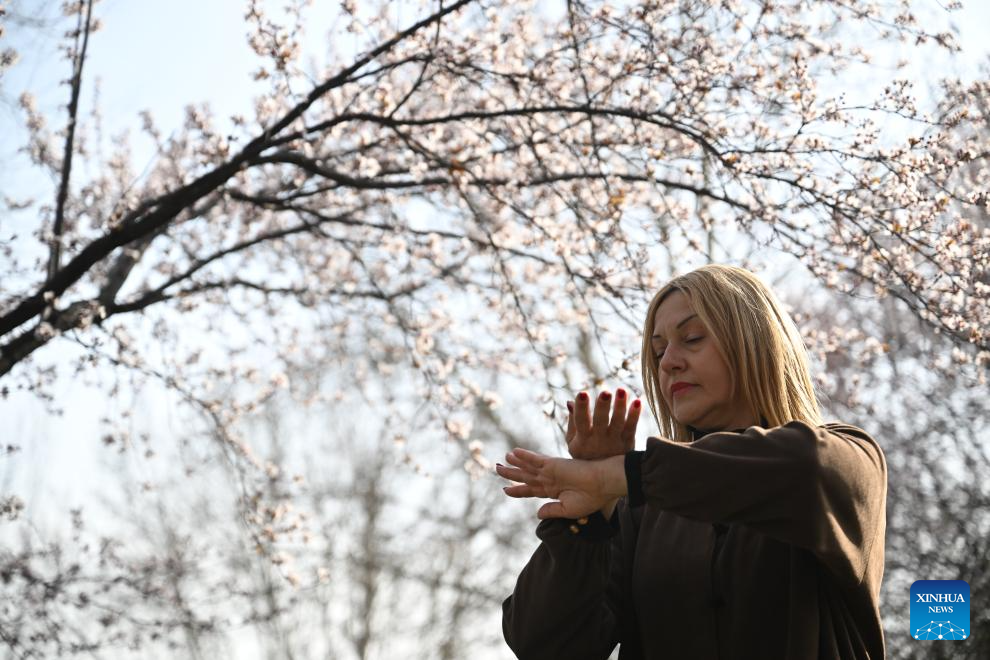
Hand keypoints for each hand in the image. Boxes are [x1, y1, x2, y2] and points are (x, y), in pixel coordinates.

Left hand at [496, 448, 624, 519]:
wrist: (603, 485)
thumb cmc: (591, 498)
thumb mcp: (568, 510)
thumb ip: (551, 511)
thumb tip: (537, 514)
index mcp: (554, 491)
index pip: (531, 490)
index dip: (518, 490)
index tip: (506, 490)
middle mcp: (550, 480)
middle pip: (526, 477)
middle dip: (511, 474)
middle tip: (497, 469)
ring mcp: (551, 471)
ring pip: (527, 467)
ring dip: (514, 464)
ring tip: (502, 460)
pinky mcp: (554, 464)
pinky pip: (535, 459)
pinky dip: (524, 456)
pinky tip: (514, 452)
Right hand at [566, 389, 639, 459]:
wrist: (605, 480)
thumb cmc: (585, 454)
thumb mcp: (574, 441)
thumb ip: (573, 421)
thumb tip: (570, 401)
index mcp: (582, 439)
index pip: (580, 422)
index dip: (581, 408)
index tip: (582, 393)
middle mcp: (599, 440)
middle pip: (601, 422)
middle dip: (602, 407)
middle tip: (605, 392)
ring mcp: (615, 442)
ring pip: (618, 423)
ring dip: (620, 406)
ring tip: (621, 390)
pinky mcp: (628, 443)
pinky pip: (631, 428)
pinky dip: (634, 415)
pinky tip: (637, 401)